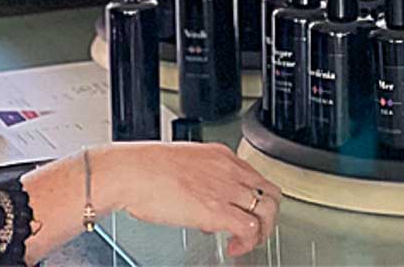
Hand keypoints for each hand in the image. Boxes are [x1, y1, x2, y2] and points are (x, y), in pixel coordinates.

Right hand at [97, 142, 279, 257]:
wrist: (133, 172)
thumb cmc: (146, 168)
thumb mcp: (182, 164)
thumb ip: (200, 180)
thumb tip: (202, 201)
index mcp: (220, 155)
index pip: (255, 175)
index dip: (252, 197)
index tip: (242, 210)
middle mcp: (228, 169)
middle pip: (270, 192)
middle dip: (267, 215)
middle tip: (254, 229)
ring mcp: (225, 189)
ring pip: (268, 211)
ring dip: (261, 232)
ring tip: (245, 242)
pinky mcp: (218, 211)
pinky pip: (250, 229)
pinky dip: (248, 243)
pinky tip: (233, 248)